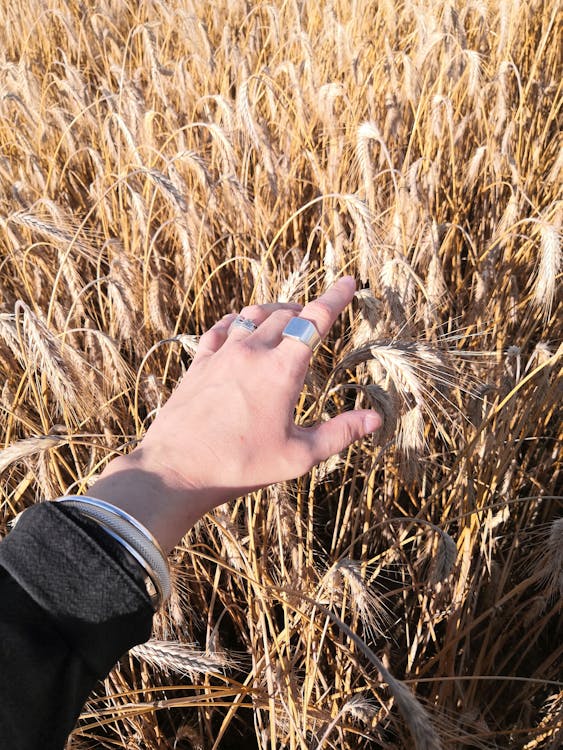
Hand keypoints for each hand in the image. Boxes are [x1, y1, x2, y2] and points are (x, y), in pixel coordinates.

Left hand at [91, 277, 380, 549]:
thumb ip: (339, 434)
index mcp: (281, 370)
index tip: (348, 282)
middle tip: (315, 317)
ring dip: (273, 312)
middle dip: (305, 312)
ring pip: (252, 316)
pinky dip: (236, 321)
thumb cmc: (240, 466)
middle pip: (285, 316)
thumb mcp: (298, 457)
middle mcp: (252, 352)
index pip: (315, 320)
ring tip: (285, 317)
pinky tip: (238, 325)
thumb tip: (374, 419)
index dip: (335, 298)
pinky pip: (220, 329)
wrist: (176, 468)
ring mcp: (221, 355)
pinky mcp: (199, 364)